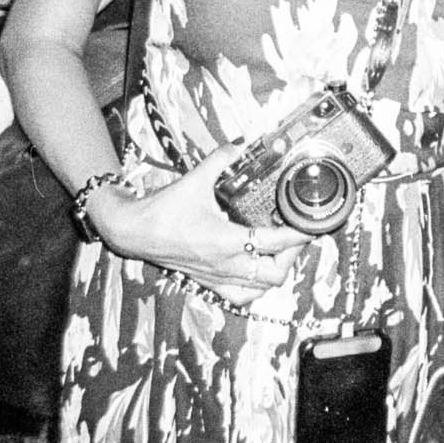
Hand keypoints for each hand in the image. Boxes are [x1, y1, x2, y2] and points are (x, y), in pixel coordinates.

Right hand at [84, 144, 308, 304]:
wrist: (132, 231)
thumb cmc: (162, 210)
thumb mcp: (194, 179)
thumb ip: (221, 160)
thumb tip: (239, 145)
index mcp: (226, 241)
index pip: (275, 242)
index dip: (299, 234)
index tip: (311, 225)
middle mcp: (225, 264)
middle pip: (275, 274)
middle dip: (291, 256)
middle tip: (294, 236)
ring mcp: (216, 277)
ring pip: (260, 288)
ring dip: (275, 272)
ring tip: (278, 253)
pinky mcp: (206, 281)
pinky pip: (240, 296)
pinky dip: (254, 288)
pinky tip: (255, 272)